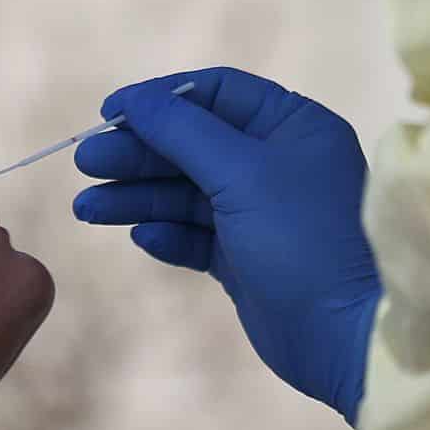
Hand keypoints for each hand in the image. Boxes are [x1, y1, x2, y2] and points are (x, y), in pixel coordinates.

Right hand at [73, 68, 379, 421]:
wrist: (344, 335)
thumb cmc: (303, 239)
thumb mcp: (241, 172)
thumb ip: (183, 131)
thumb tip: (137, 100)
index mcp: (293, 125)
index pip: (215, 94)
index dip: (159, 100)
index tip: (108, 114)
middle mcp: (280, 162)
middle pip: (192, 143)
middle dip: (138, 153)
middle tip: (85, 164)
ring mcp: (262, 212)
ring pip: (187, 192)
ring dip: (137, 196)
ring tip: (88, 209)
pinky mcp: (246, 258)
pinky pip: (196, 235)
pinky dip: (167, 233)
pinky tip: (141, 236)